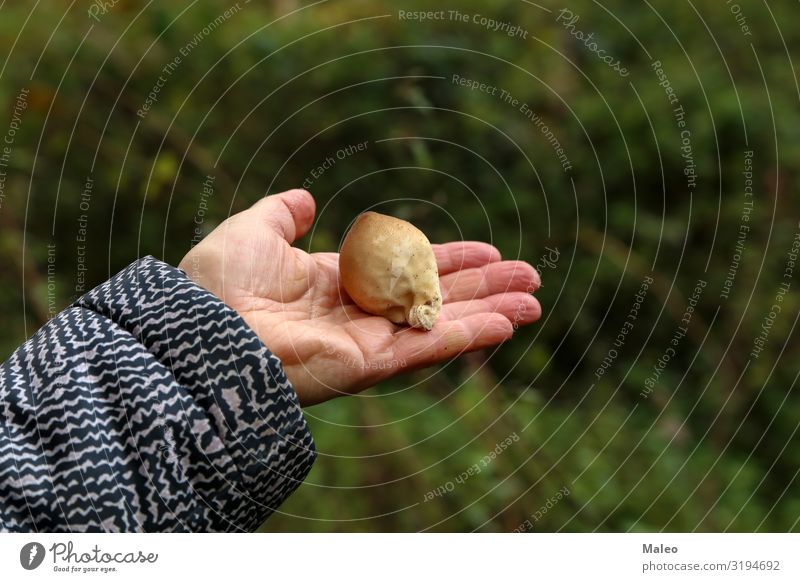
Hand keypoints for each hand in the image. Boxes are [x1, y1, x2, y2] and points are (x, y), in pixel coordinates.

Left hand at [179, 189, 541, 405]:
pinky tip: (507, 324)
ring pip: (441, 324)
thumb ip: (281, 214)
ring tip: (535, 302)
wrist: (199, 333)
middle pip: (435, 298)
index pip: (406, 270)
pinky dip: (468, 334)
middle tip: (530, 278)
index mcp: (335, 284)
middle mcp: (358, 315)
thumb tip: (305, 201)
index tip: (487, 251)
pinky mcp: (369, 364)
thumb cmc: (216, 285)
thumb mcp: (252, 231)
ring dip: (491, 312)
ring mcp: (366, 342)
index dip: (447, 260)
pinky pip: (427, 347)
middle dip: (484, 288)